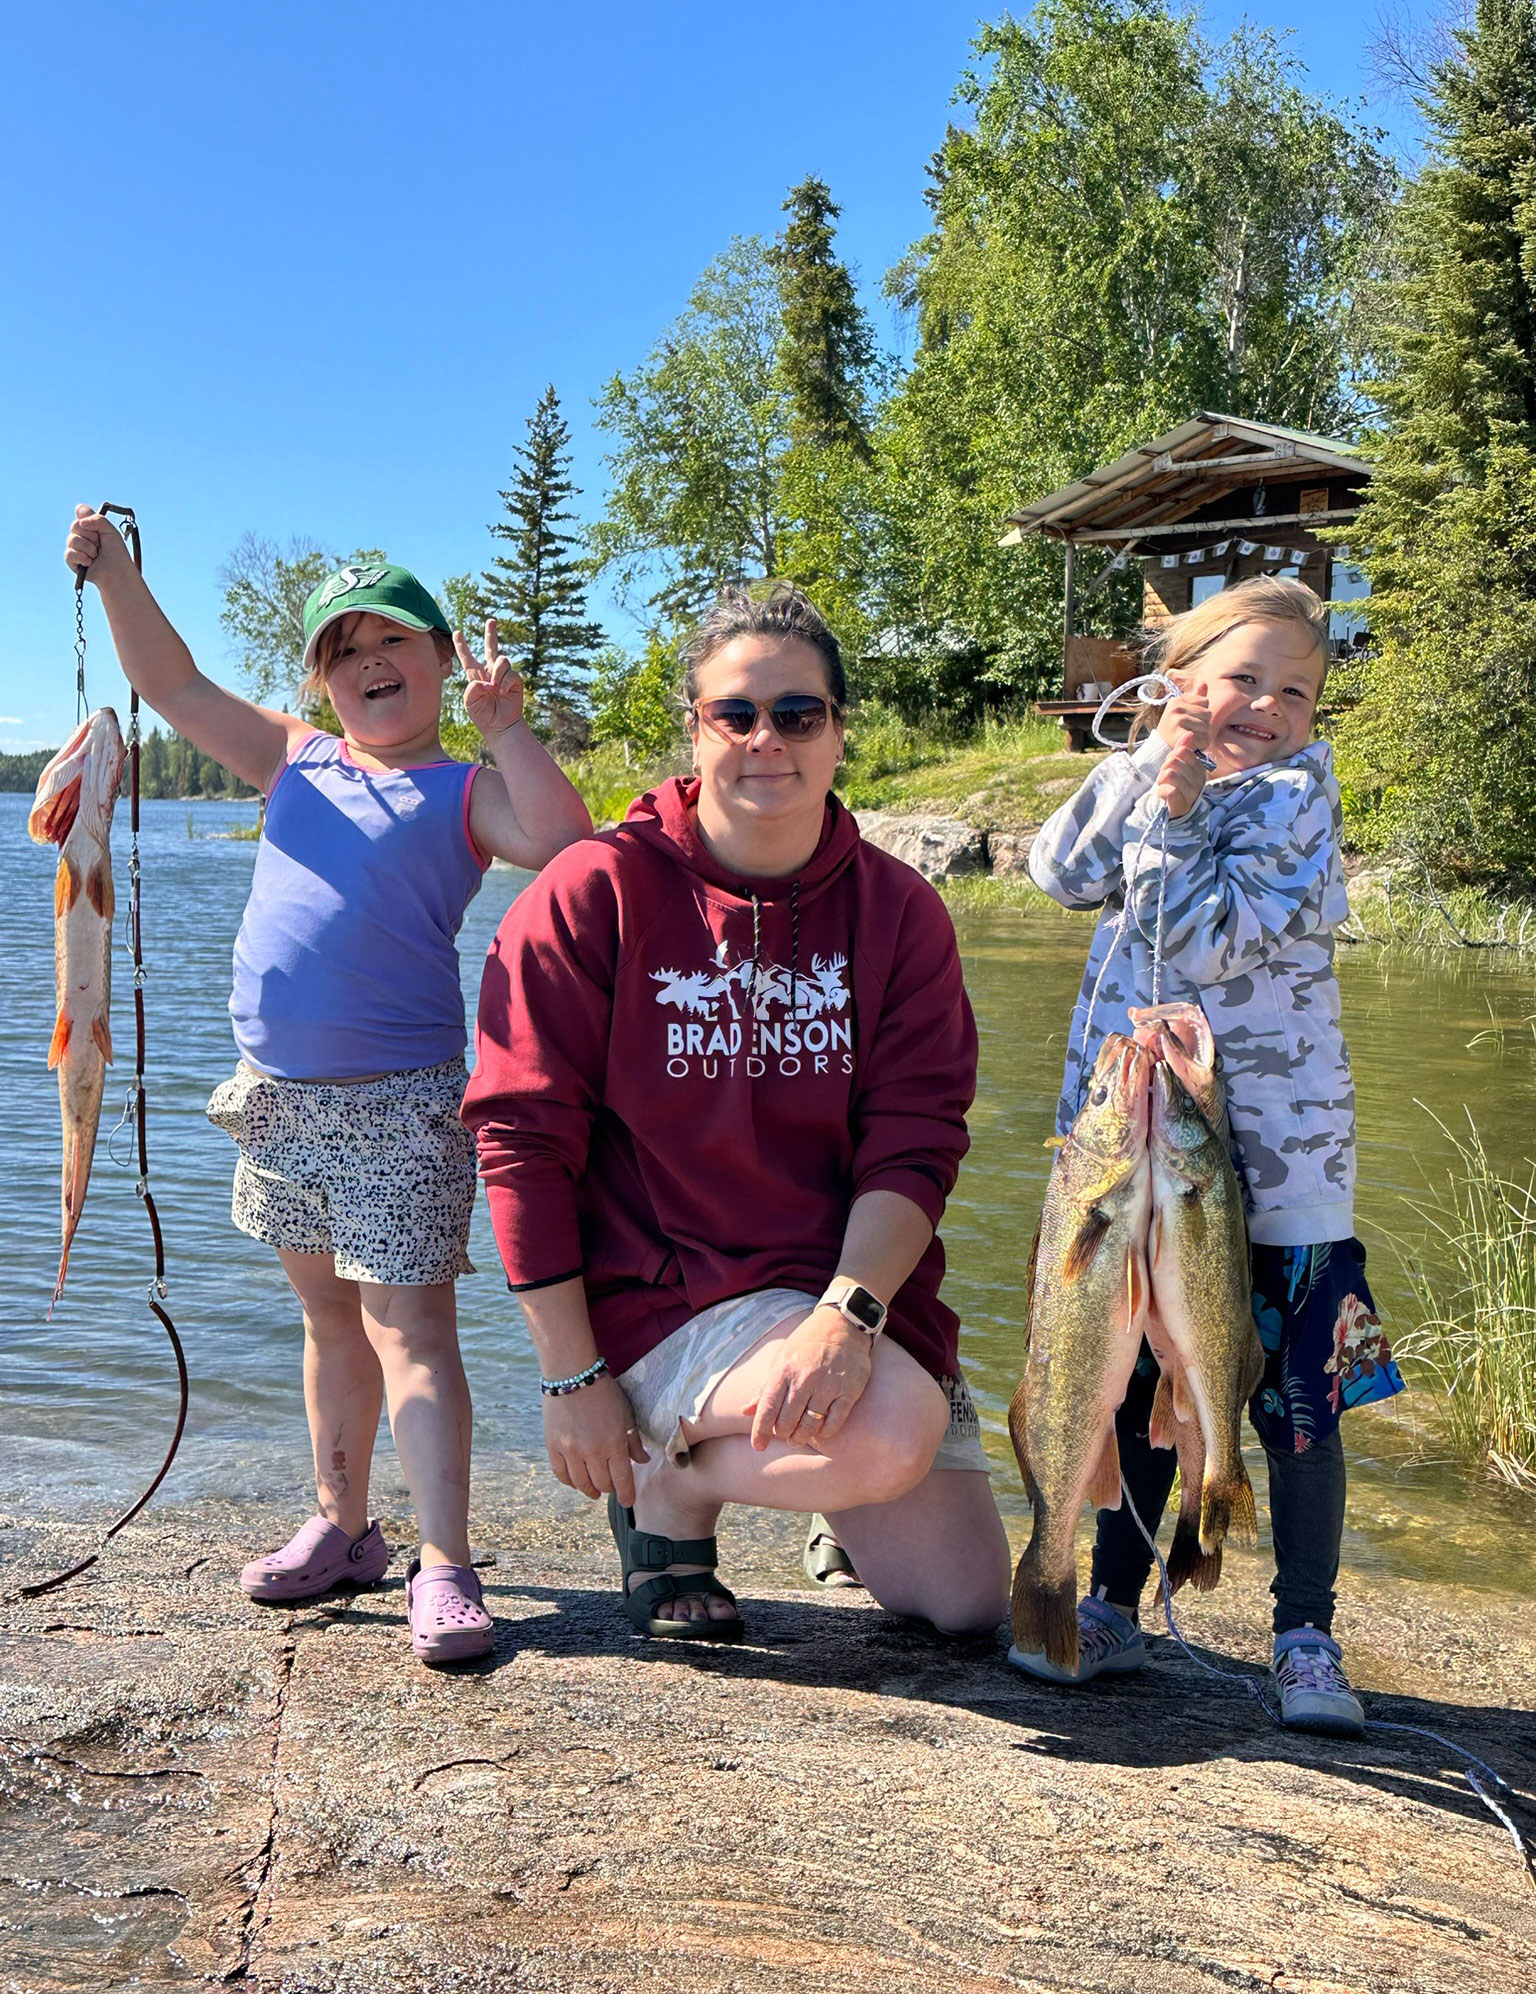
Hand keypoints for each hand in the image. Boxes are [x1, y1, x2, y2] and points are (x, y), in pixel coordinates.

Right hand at [66, 505, 130, 587]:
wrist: (117, 571)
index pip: (81, 513)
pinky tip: (89, 562)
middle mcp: (80, 534)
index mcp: (89, 525)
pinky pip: (69, 554)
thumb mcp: (110, 530)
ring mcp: (74, 547)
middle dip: (91, 535)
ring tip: (96, 555)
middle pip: (75, 525)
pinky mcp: (71, 560)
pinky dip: (81, 558)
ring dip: (88, 548)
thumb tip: (81, 522)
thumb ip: (97, 519)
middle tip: (100, 544)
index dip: (88, 519)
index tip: (98, 528)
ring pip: (72, 540)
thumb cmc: (116, 551)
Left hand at [457, 618, 525, 739]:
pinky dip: (505, 683)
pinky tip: (502, 693)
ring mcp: (503, 675)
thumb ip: (472, 688)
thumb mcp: (470, 701)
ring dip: (497, 674)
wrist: (500, 725)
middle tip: (491, 620)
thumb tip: (487, 681)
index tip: (457, 632)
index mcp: (475, 674)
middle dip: (491, 633)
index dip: (461, 645)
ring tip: (494, 689)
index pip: (467, 656)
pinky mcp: (515, 681)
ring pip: (502, 659)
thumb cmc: (483, 714)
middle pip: (491, 647)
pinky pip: (511, 674)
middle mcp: (490, 671)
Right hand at [543, 1374, 649, 1504]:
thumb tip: (642, 1462)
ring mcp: (570, 1451)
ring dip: (589, 1490)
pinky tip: (576, 1481)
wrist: (573, 1375)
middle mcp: (592, 1452)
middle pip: (602, 1485)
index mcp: (614, 1444)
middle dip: (609, 1489)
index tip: (628, 1501)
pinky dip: (570, 1482)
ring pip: (581, 1484)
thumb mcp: (626, 1415)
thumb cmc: (604, 1393)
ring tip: (594, 1490)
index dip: (626, 1495)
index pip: (622, 1481)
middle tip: (611, 1487)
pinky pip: (561, 1474)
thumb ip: (634, 1442)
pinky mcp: (553, 1447)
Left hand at [749, 1306, 873, 1451]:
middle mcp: (804, 1379)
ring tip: (798, 1437)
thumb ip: (764, 1387)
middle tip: (784, 1434)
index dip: (760, 1431)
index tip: (758, 1446)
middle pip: (787, 1422)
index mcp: (783, 1370)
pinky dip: (824, 1432)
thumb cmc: (807, 1343)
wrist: (843, 1324)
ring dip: (801, 1437)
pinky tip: (819, 1430)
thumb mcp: (781, 1359)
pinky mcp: (849, 1391)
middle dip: (782, 1434)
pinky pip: (833, 1423)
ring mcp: (828, 1385)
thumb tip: (745, 1411)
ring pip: (809, 1426)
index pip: (767, 1409)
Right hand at [1153, 687, 1211, 757]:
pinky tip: (1193, 746)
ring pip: (1207, 727)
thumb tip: (1204, 682)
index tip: (1190, 720)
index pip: (1205, 701)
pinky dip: (1201, 745)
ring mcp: (1177, 720)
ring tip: (1191, 739)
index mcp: (1178, 699)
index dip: (1202, 714)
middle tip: (1191, 732)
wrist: (1159, 749)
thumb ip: (1196, 698)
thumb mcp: (1184, 710)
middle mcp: (1176, 707)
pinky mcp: (1179, 734)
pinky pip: (1202, 738)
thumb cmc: (1175, 729)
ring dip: (1203, 737)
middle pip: (1208, 714)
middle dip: (1204, 725)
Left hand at [1154, 743, 1208, 818]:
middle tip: (1164, 778)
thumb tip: (1189, 733)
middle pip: (1175, 761)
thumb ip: (1183, 749)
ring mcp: (1192, 793)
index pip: (1183, 751)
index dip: (1172, 756)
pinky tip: (1164, 795)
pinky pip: (1169, 789)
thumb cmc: (1175, 786)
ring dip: (1161, 779)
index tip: (1170, 767)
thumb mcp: (1178, 765)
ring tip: (1163, 785)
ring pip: (1170, 773)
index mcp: (1200, 769)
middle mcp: (1200, 780)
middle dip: (1164, 767)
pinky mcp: (1183, 804)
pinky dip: (1161, 791)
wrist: (1173, 811)